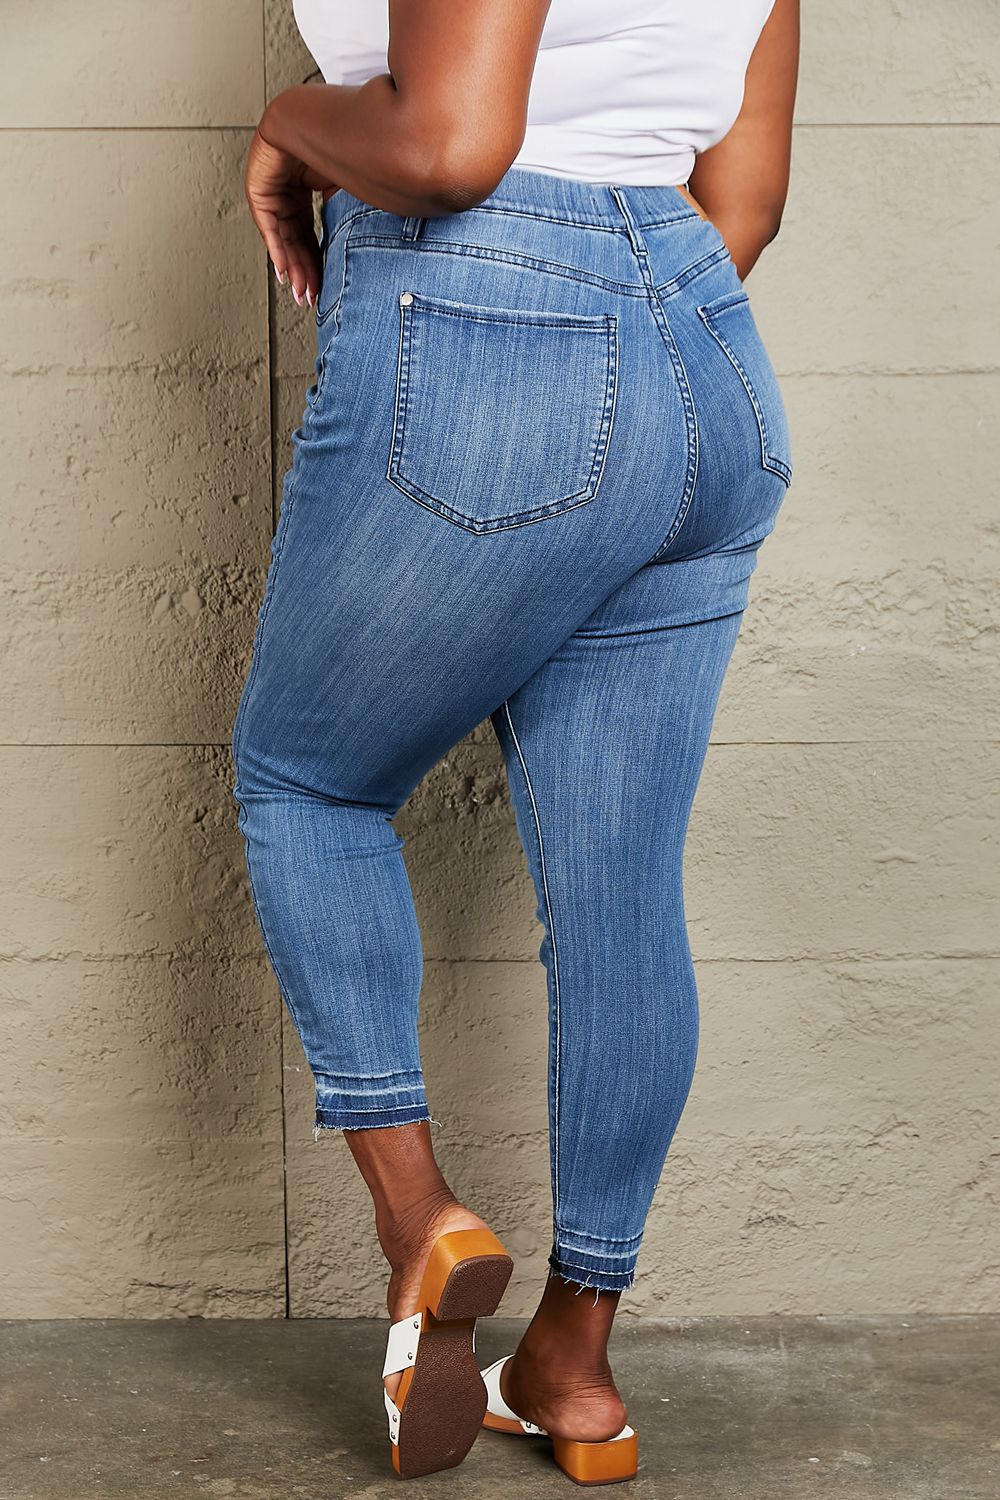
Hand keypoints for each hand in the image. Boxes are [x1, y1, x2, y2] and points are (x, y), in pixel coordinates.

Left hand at [244, 125, 335, 306]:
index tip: (325, 285)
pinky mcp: (259, 185)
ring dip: (292, 266)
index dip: (318, 261)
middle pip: (296, 239)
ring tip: (302, 291)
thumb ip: (351, 215)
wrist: (320, 116)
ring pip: (281, 236)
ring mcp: (273, 186)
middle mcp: (290, 188)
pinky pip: (268, 224)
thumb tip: (370, 244)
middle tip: (312, 296)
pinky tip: (286, 271)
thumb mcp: (351, 189)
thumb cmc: (341, 141)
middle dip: (305, 271)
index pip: (312, 232)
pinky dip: (277, 249)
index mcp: (310, 185)